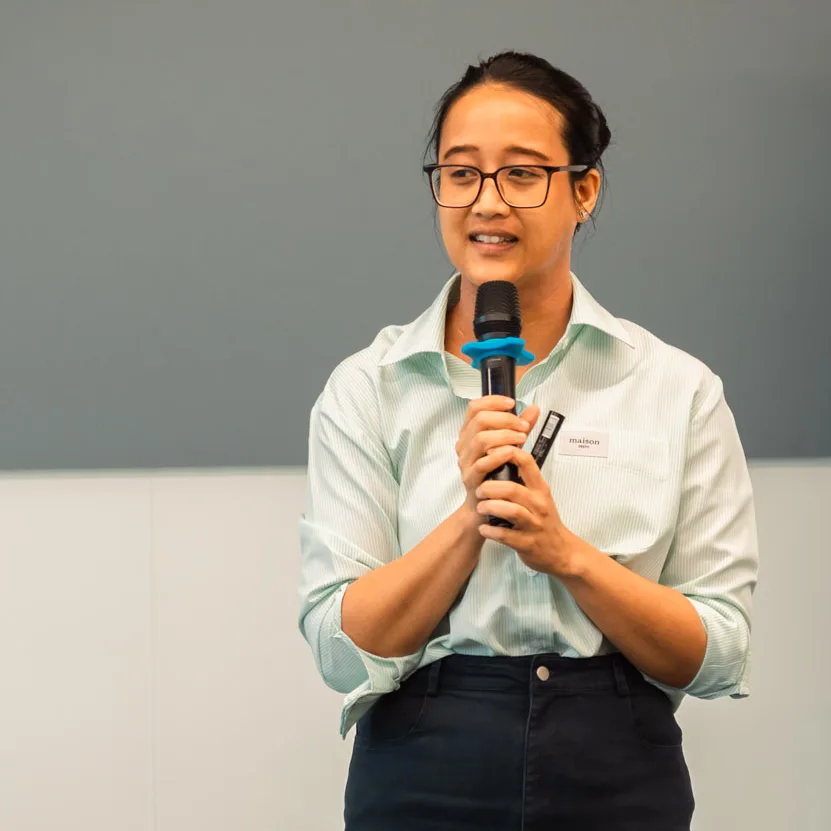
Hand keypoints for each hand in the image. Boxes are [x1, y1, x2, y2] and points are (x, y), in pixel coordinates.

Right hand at [455, 396, 539, 522]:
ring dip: (504, 435)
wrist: (484, 508)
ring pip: (480, 439)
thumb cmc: (496, 476)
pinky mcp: (470, 479)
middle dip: (505, 419)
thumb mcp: (509, 446)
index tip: (511, 403)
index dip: (492, 401)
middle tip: (523, 426)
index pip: (474, 408)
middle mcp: (464, 445)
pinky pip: (481, 463)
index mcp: (470, 434)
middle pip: (479, 420)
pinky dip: (498, 455)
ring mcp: (465, 462)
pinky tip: (512, 453)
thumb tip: (534, 409)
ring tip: (521, 439)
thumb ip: (519, 427)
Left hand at [475, 445, 577, 576]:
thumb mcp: (539, 495)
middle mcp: (538, 504)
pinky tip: (483, 528)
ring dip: (489, 507)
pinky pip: (505, 535)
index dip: (506, 454)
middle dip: (489, 488)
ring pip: (511, 511)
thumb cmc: (544, 520)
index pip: (526, 462)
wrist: (561, 551)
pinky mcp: (527, 543)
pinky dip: (490, 531)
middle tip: (478, 490)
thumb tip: (499, 458)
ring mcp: (534, 524)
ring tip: (479, 508)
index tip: (489, 453)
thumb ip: (523, 480)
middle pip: (512, 488)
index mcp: (539, 488)